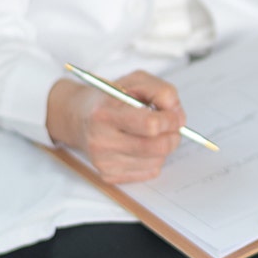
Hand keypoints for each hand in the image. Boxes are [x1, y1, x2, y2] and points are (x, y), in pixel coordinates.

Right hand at [47, 71, 186, 183]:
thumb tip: (177, 115)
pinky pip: (150, 172)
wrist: (80, 118)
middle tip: (169, 126)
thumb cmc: (112, 98)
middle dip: (172, 135)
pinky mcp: (109, 176)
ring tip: (149, 134)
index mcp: (105, 114)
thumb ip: (161, 91)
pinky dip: (153, 159)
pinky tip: (140, 146)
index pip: (150, 125)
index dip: (170, 120)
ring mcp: (104, 162)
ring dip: (162, 147)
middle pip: (157, 147)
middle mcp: (101, 141)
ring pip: (157, 161)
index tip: (172, 114)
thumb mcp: (136, 81)